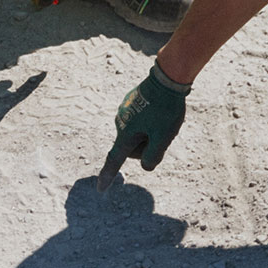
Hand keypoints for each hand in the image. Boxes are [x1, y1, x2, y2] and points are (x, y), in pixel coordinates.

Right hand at [97, 62, 190, 189]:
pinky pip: (140, 120)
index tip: (100, 189)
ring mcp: (125, 111)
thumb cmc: (166, 109)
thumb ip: (153, 156)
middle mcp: (121, 123)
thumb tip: (145, 166)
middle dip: (147, 145)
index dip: (108, 176)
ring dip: (150, 132)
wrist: (167, 78)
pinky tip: (161, 111)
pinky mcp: (131, 103)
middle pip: (132, 147)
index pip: (115, 160)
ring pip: (138, 133)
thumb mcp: (163, 137)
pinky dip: (150, 121)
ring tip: (164, 119)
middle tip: (163, 133)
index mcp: (126, 133)